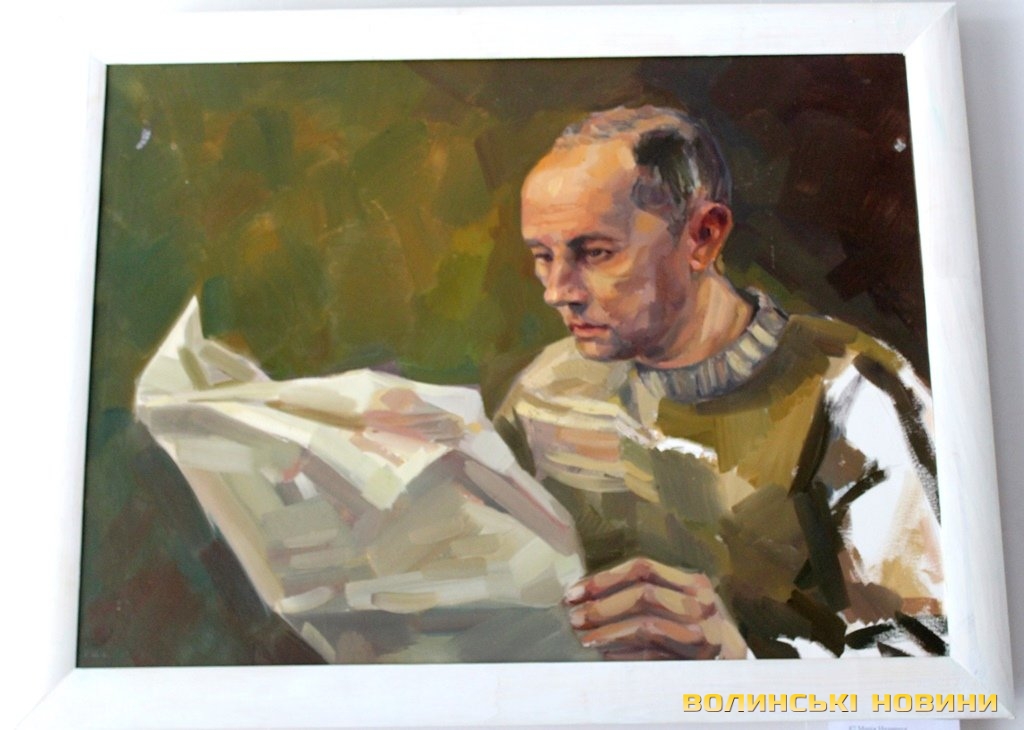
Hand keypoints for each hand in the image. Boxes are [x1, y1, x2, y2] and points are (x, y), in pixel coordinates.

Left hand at [564, 557, 746, 659]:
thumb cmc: (697, 639)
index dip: (605, 578)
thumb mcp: (682, 610)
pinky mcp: (699, 664)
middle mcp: (704, 605)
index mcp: (695, 584)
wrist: (739, 677)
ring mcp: (705, 635)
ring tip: (584, 638)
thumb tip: (587, 596)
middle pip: (643, 593)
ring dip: (608, 631)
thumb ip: (649, 597)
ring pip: (646, 624)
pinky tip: (605, 656)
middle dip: (601, 605)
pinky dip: (625, 655)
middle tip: (573, 617)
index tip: (574, 592)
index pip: (643, 568)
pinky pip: (654, 655)